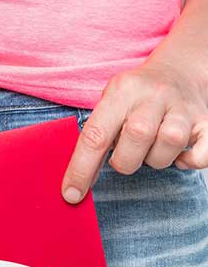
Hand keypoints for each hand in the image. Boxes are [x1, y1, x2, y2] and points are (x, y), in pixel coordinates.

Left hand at [61, 63, 207, 203]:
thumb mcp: (109, 105)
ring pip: (168, 143)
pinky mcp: (207, 121)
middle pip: (135, 137)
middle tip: (125, 156)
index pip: (95, 135)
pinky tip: (179, 156)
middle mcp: (153, 95)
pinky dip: (189, 162)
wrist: (178, 70)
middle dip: (124, 161)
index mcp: (121, 92)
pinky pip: (202, 153)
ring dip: (155, 159)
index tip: (71, 195)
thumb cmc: (133, 100)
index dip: (81, 170)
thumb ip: (95, 137)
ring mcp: (182, 106)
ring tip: (151, 149)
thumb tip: (74, 185)